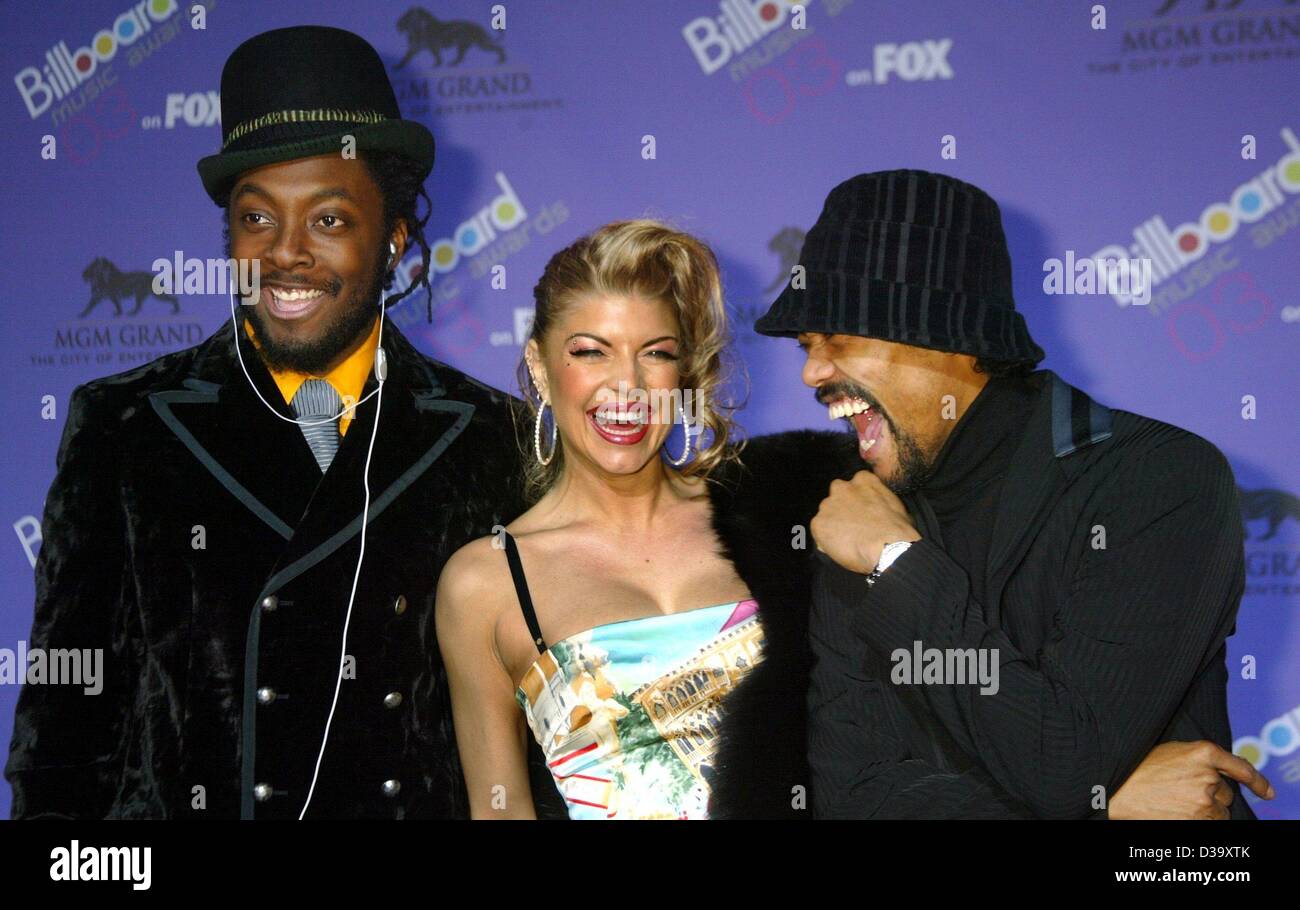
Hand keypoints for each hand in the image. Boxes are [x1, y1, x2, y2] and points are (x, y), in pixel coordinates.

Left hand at [809, 470, 921, 574]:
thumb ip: (879, 499)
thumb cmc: (897, 529)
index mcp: (862, 480)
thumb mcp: (895, 504)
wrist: (887, 548)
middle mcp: (841, 488)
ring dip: (834, 524)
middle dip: (842, 508)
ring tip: (848, 540)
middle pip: (837, 495)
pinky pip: (819, 532)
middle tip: (853, 525)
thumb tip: (877, 507)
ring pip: (826, 514)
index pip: (855, 485)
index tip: (862, 511)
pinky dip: (826, 540)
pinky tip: (841, 548)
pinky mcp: (818, 524)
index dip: (858, 500)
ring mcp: (827, 505)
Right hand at [1109, 740, 1274, 819]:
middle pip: (1225, 792)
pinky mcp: (1199, 819)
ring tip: (1176, 803)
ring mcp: (1205, 799)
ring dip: (1205, 810)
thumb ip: (1197, 759)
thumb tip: (1217, 773)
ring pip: (1219, 811)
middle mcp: (1209, 775)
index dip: (1257, 781)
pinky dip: (1200, 821)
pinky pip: (1212, 824)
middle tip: (1182, 792)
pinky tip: (1179, 813)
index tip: (1267, 792)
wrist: (1116, 789)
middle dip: (1210, 794)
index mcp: (1202, 752)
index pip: (1241, 766)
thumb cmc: (1137, 767)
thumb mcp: (1170, 751)